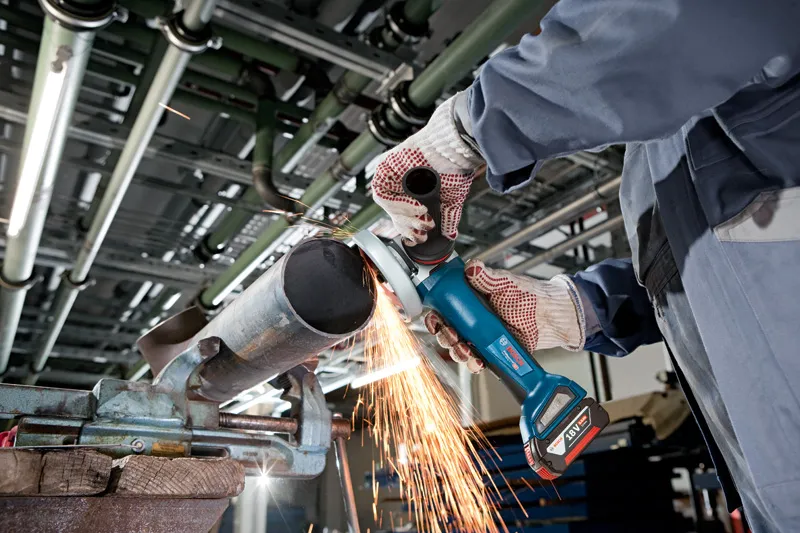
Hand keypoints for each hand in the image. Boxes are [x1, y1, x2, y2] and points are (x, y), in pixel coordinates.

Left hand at [372, 94, 482, 245]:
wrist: (452, 149)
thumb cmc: (454, 167)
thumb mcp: (451, 199)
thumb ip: (449, 217)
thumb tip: (451, 234)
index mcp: (413, 189)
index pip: (403, 215)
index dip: (411, 230)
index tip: (421, 237)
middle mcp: (400, 183)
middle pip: (394, 213)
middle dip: (409, 226)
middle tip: (424, 230)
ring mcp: (390, 176)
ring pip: (387, 206)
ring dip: (405, 215)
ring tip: (423, 214)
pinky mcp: (383, 168)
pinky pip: (382, 194)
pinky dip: (398, 204)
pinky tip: (416, 206)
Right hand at [424, 260, 585, 371]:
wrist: (551, 317)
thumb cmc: (529, 296)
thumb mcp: (506, 283)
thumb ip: (487, 277)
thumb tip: (471, 268)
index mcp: (469, 301)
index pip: (443, 309)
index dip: (434, 316)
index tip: (435, 318)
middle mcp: (471, 320)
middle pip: (446, 331)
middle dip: (444, 336)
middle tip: (452, 335)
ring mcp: (481, 337)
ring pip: (458, 348)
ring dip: (456, 351)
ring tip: (466, 349)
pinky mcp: (491, 351)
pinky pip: (476, 361)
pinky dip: (473, 363)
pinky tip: (478, 361)